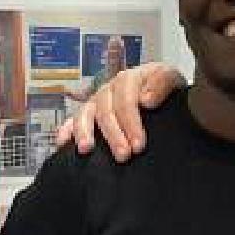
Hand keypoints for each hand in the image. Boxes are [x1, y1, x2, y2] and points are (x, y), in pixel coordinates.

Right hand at [58, 60, 184, 160]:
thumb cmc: (166, 89)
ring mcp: (96, 102)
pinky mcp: (88, 114)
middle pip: (105, 110)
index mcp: (128, 79)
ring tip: (86, 149)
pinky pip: (72, 120)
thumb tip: (146, 100)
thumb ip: (162, 83)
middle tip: (124, 156)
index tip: (139, 145)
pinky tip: (62, 143)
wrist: (163, 96)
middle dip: (113, 135)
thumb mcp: (172, 78)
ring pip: (85, 114)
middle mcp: (108, 89)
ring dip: (85, 132)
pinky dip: (65, 130)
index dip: (131, 122)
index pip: (125, 99)